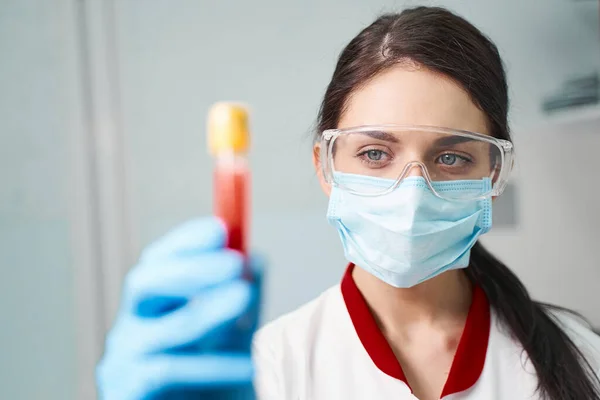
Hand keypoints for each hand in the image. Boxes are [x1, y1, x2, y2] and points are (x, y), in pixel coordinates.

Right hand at [96, 217, 261, 399]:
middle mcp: (131, 327)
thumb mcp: (234, 333)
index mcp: (152, 307)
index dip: (186, 241)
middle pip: (144, 282)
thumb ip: (242, 297)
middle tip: (235, 263)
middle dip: (191, 268)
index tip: (221, 228)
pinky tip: (247, 366)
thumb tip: (256, 258)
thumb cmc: (216, 380)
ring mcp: (124, 361)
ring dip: (211, 311)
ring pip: (166, 329)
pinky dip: (213, 367)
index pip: (159, 261)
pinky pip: (169, 372)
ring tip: (246, 297)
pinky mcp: (127, 393)